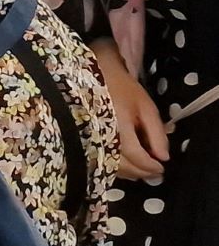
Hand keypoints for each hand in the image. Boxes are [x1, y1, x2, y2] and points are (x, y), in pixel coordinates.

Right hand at [94, 41, 168, 179]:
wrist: (91, 73)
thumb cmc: (121, 87)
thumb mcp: (146, 107)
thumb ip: (156, 133)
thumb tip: (163, 158)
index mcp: (118, 128)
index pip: (137, 158)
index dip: (152, 166)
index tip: (162, 167)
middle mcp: (101, 137)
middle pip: (124, 167)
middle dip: (142, 171)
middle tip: (155, 170)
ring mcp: (89, 139)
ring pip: (111, 167)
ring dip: (129, 171)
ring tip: (142, 167)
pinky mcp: (83, 139)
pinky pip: (100, 160)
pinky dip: (115, 166)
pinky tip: (124, 161)